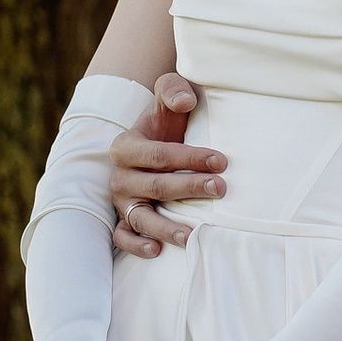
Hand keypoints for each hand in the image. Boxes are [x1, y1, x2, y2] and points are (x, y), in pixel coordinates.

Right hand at [110, 73, 227, 255]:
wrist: (157, 141)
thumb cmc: (167, 121)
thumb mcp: (168, 97)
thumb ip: (173, 90)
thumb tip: (185, 101)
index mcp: (126, 146)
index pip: (158, 155)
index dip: (189, 158)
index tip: (221, 160)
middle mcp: (120, 176)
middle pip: (155, 186)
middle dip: (189, 187)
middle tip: (221, 188)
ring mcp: (121, 201)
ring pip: (140, 217)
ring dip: (165, 227)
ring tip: (191, 235)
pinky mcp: (124, 221)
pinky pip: (124, 237)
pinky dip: (136, 245)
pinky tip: (157, 250)